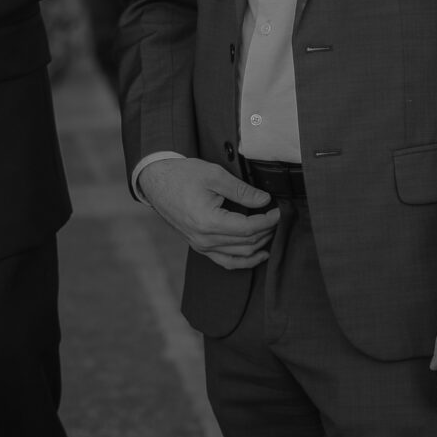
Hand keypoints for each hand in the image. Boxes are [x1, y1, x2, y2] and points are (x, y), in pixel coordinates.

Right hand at [136, 157, 280, 268]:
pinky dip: (244, 260)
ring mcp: (201, 246)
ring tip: (271, 232)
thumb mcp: (214, 175)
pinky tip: (258, 254)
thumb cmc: (183, 175)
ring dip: (259, 246)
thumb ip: (241, 190)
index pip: (248, 229)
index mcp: (208, 222)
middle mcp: (204, 240)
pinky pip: (226, 261)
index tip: (279, 211)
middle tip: (277, 217)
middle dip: (266, 231)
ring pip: (239, 256)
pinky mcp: (199, 246)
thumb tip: (264, 200)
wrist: (157, 182)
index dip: (268, 221)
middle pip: (246, 243)